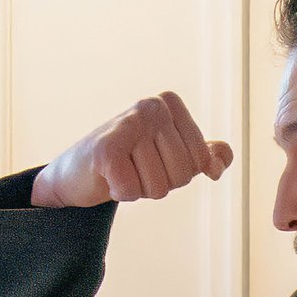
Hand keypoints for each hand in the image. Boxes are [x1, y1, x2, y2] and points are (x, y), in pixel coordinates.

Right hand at [33, 92, 234, 209]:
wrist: (77, 173)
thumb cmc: (129, 162)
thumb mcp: (172, 156)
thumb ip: (204, 155)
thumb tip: (220, 162)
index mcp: (170, 103)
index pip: (202, 160)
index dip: (180, 172)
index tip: (154, 160)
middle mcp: (151, 106)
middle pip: (183, 175)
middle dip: (160, 183)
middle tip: (135, 168)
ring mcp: (128, 124)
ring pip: (159, 187)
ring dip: (139, 189)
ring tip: (122, 171)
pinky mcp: (106, 150)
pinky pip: (133, 191)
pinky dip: (120, 193)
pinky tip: (108, 177)